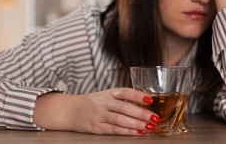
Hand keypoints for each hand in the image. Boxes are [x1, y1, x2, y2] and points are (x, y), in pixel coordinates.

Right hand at [34, 88, 160, 134]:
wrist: (70, 110)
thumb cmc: (92, 102)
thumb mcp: (106, 95)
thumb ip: (122, 98)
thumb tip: (145, 103)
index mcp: (108, 92)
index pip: (125, 91)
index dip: (138, 95)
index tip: (150, 99)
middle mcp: (104, 102)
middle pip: (125, 107)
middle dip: (141, 113)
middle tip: (155, 118)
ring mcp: (99, 115)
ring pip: (120, 120)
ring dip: (136, 124)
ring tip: (149, 127)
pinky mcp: (96, 127)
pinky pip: (113, 130)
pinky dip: (127, 131)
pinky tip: (137, 132)